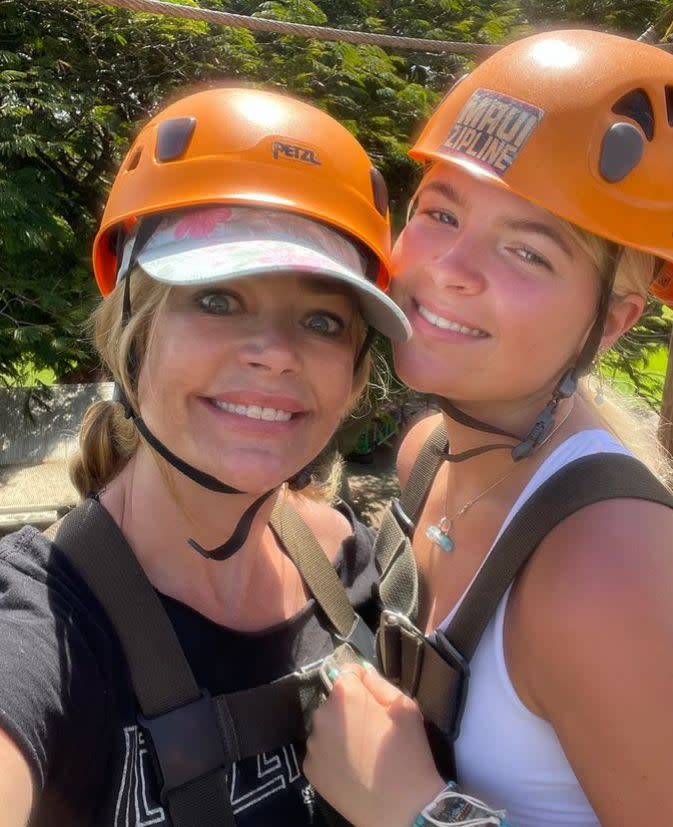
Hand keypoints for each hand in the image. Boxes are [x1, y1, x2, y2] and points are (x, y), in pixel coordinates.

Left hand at [305, 664, 444, 826]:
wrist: (402, 809)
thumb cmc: (408, 753)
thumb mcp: (404, 707)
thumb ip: (380, 683)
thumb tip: (362, 673)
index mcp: (344, 695)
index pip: (346, 673)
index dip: (361, 683)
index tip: (374, 700)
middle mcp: (321, 715)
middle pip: (334, 701)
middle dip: (349, 709)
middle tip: (370, 729)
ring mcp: (312, 744)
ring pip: (326, 727)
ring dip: (339, 732)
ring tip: (361, 752)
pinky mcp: (309, 769)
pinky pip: (320, 751)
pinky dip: (332, 755)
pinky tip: (351, 767)